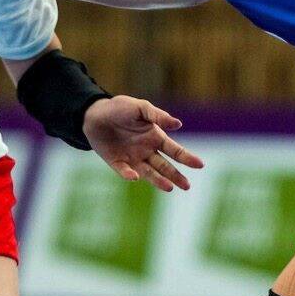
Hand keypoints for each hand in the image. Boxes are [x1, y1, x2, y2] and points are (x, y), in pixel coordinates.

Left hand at [83, 96, 203, 191]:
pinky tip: (135, 177)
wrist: (94, 114)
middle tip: (187, 186)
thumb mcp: (139, 108)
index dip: (187, 157)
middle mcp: (146, 150)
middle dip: (176, 175)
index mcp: (155, 137)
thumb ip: (157, 116)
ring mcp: (132, 158)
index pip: (174, 150)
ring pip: (148, 173)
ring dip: (158, 180)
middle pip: (164, 166)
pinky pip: (124, 171)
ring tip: (169, 188)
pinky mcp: (116, 163)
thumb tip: (178, 124)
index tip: (200, 165)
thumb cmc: (119, 108)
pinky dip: (129, 174)